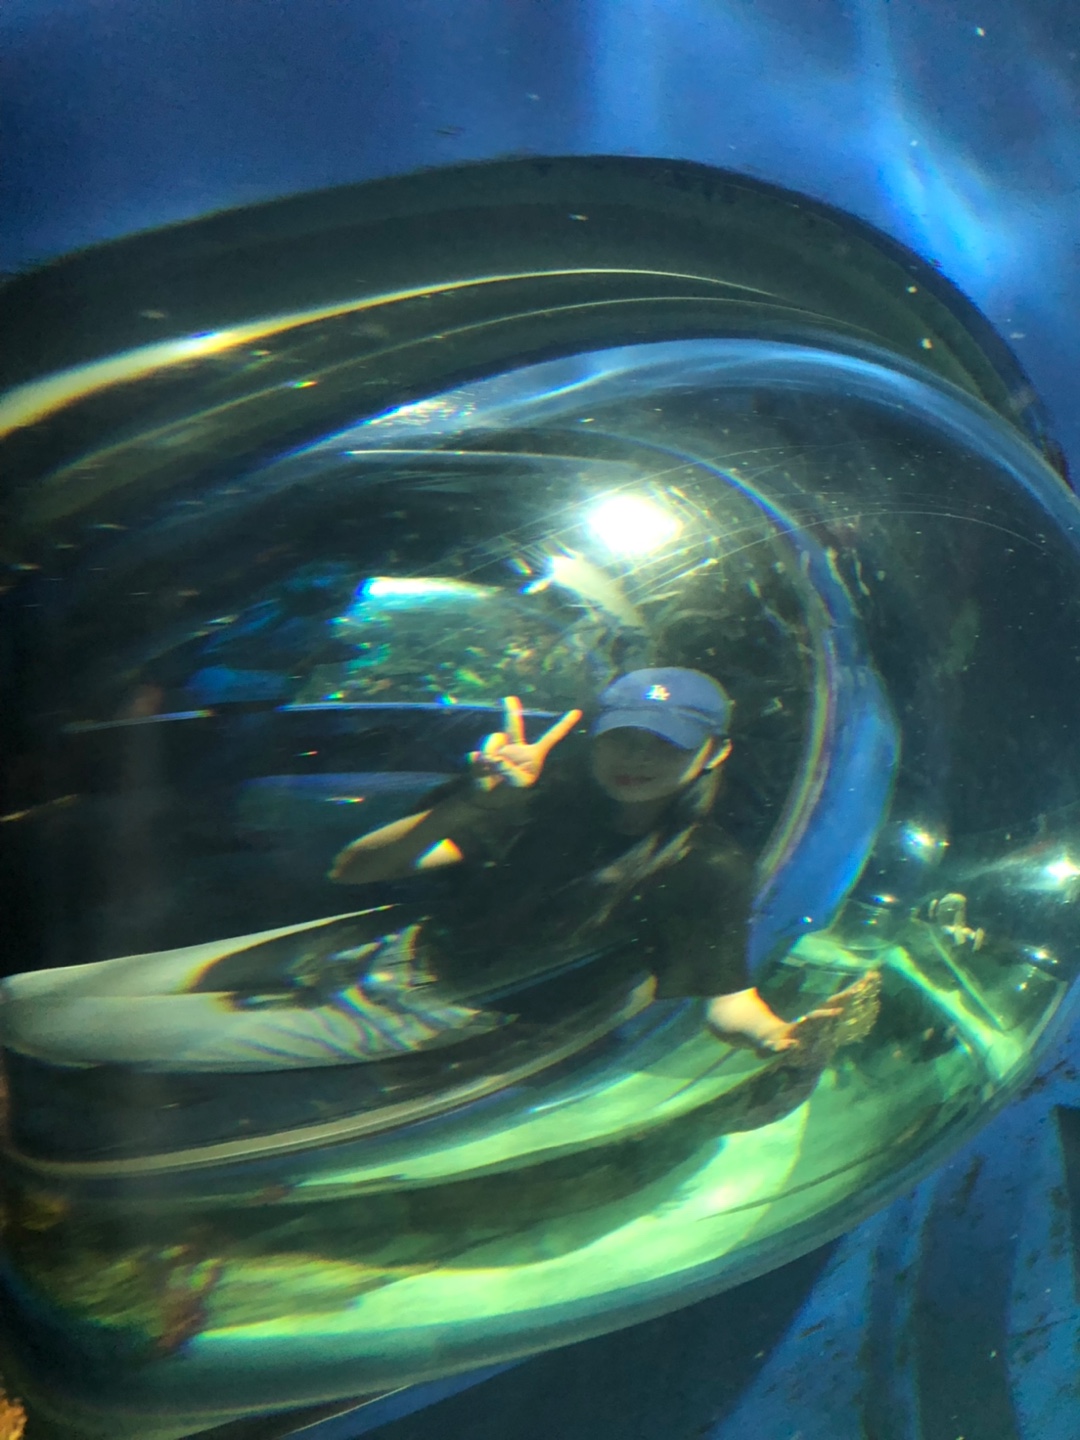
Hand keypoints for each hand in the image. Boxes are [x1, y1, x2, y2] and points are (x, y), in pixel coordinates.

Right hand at [468, 696, 582, 794]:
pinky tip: (481, 770)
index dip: (563, 725)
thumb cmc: (512, 795)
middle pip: (513, 726)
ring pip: (493, 743)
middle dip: (512, 712)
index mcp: (532, 755)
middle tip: (509, 699)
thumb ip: (508, 770)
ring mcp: (499, 750)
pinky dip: (478, 763)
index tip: (578, 712)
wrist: (490, 803)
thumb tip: (493, 757)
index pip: (550, 737)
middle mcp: (515, 748)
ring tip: (492, 771)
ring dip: (490, 754)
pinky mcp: (483, 756)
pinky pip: (478, 755)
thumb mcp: (518, 784)